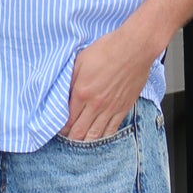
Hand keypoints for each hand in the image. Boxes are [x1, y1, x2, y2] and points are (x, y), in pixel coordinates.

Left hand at [60, 19, 159, 139]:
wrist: (133, 49)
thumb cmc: (107, 50)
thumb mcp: (80, 61)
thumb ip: (70, 80)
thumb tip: (63, 93)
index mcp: (81, 93)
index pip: (68, 120)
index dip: (62, 129)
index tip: (59, 131)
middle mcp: (95, 105)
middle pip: (80, 132)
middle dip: (71, 139)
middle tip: (67, 139)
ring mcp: (111, 108)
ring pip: (96, 134)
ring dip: (86, 141)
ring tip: (81, 142)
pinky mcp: (124, 108)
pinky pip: (112, 129)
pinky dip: (104, 137)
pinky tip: (99, 138)